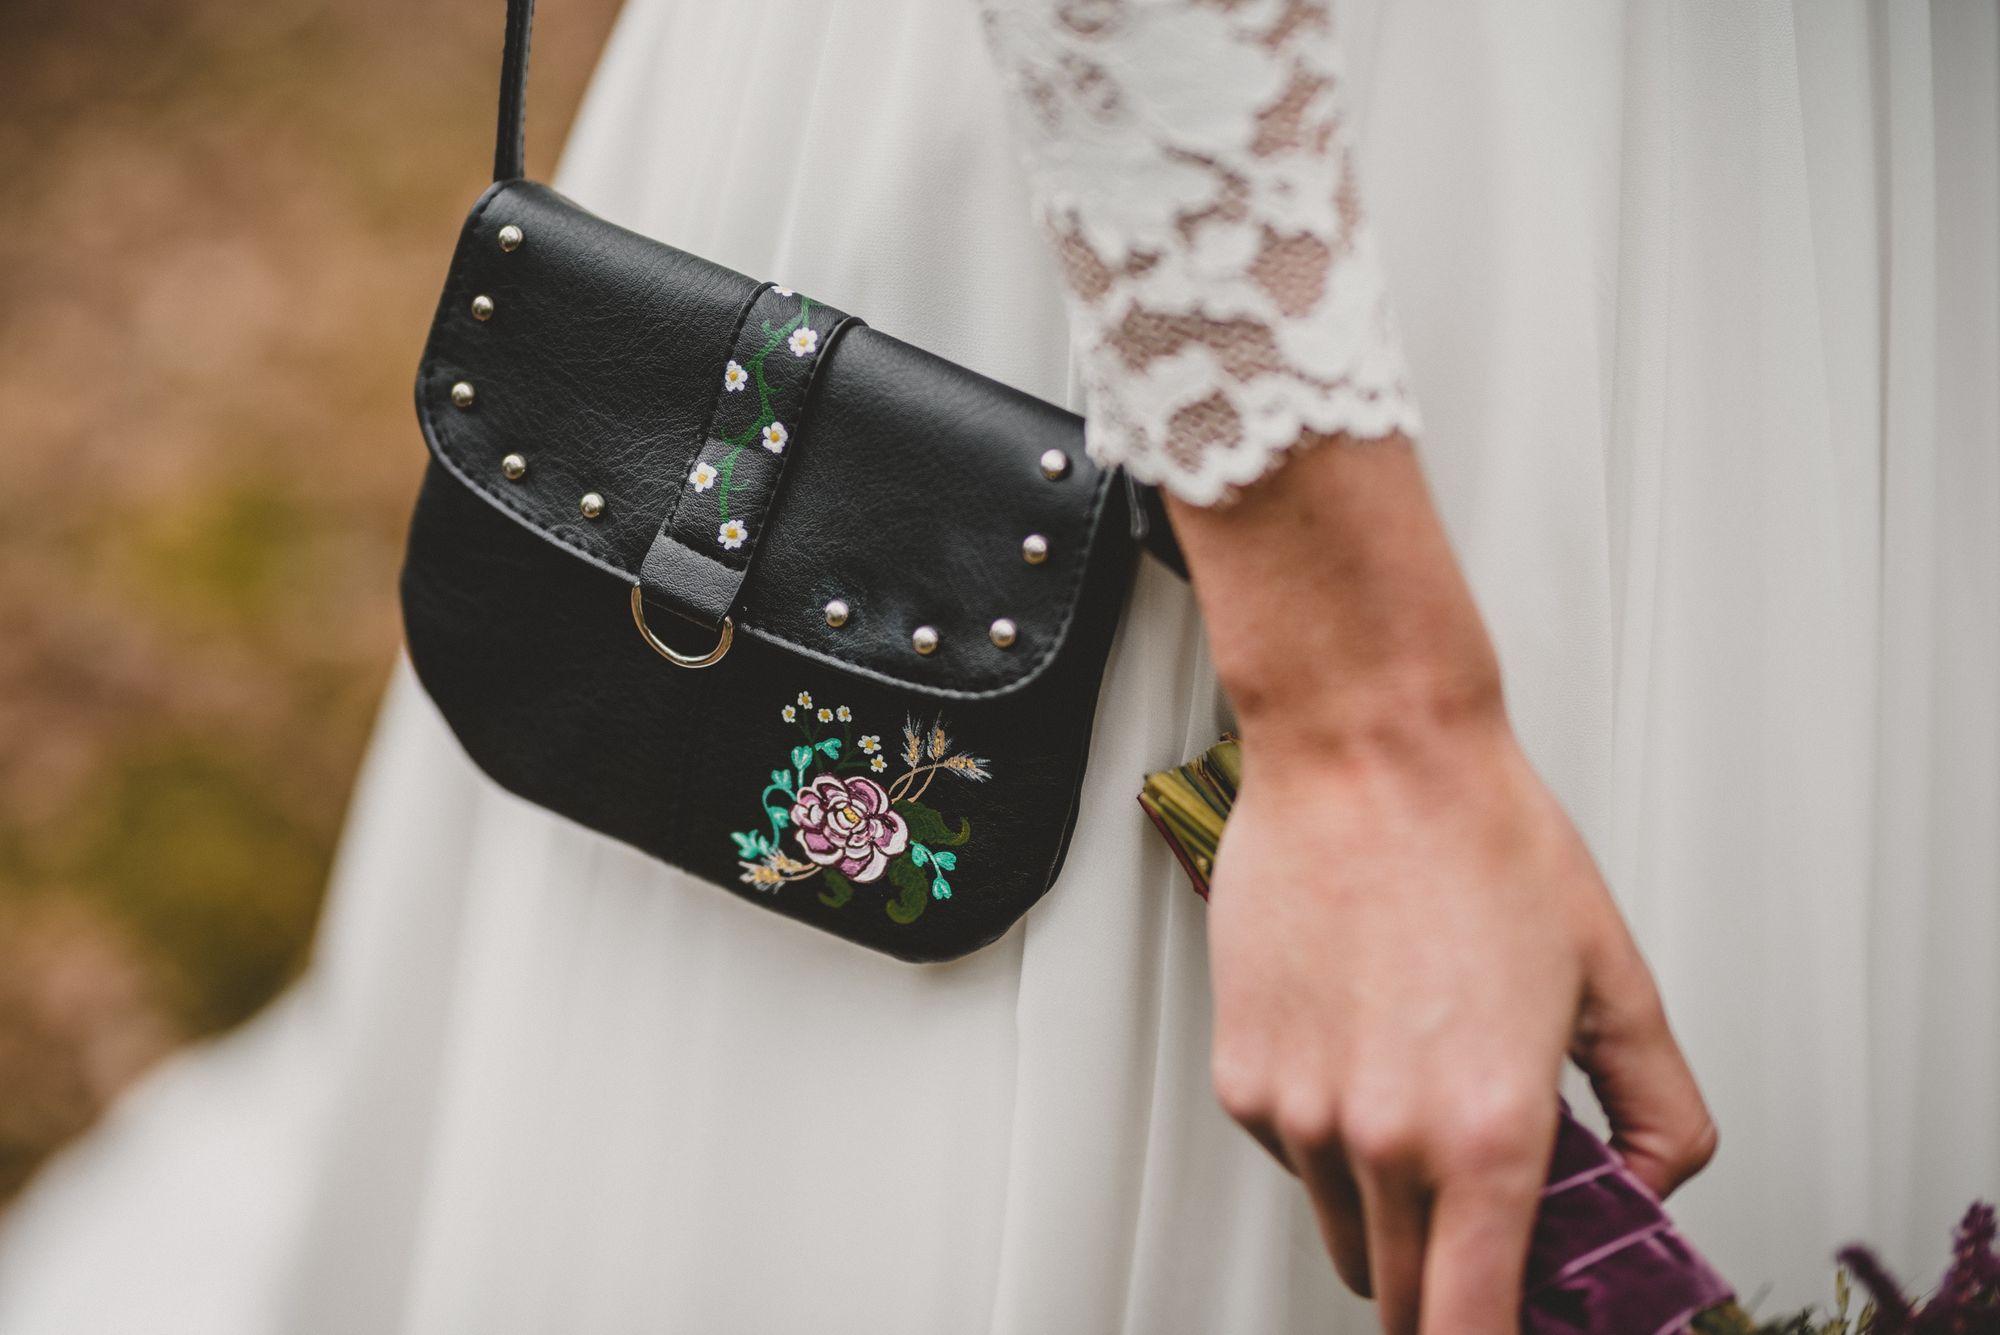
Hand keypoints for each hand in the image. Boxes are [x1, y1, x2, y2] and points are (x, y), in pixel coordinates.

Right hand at [1207, 709, 1713, 1332]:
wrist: (1362, 751)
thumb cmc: (1479, 839)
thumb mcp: (1613, 978)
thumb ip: (1660, 1112)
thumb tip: (1645, 1187)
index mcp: (1487, 1133)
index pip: (1470, 1332)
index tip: (1509, 1333)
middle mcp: (1380, 1140)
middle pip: (1404, 1301)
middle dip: (1453, 1288)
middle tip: (1493, 1218)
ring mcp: (1298, 1114)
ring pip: (1346, 1232)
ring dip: (1392, 1209)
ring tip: (1425, 1099)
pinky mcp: (1243, 1076)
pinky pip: (1295, 1157)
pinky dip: (1333, 1140)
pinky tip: (1365, 1051)